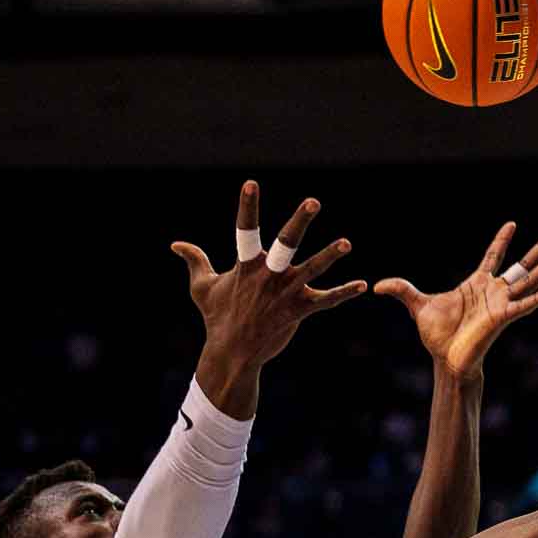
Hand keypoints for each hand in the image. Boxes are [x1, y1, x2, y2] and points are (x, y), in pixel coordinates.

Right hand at [172, 182, 368, 401]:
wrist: (232, 354)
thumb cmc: (217, 318)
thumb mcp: (202, 287)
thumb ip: (194, 261)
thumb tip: (175, 244)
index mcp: (246, 265)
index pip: (245, 230)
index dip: (248, 206)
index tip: (251, 183)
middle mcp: (268, 276)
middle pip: (285, 243)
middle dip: (299, 221)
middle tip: (313, 201)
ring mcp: (285, 293)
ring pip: (312, 270)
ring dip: (329, 255)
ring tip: (346, 243)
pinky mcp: (299, 310)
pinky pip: (325, 301)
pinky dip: (344, 293)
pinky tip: (362, 285)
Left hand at [376, 221, 537, 379]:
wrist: (446, 359)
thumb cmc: (437, 335)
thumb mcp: (417, 305)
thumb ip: (401, 290)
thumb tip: (376, 286)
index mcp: (478, 284)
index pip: (494, 256)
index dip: (502, 240)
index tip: (512, 223)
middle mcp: (495, 291)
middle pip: (523, 264)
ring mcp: (502, 303)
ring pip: (530, 280)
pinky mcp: (504, 317)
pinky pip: (525, 305)